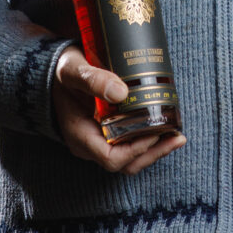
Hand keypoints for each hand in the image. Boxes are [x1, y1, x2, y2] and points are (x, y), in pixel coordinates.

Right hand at [52, 46, 185, 173]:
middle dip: (153, 153)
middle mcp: (90, 144)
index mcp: (80, 135)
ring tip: (177, 135)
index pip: (111, 158)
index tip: (154, 132)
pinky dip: (149, 140)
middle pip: (126, 163)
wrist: (56, 70)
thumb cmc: (63, 71)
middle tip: (177, 137)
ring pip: (130, 158)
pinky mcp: (108, 132)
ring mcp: (99, 140)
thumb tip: (121, 92)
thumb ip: (93, 79)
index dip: (136, 150)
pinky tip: (165, 127)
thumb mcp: (73, 71)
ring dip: (155, 149)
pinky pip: (130, 145)